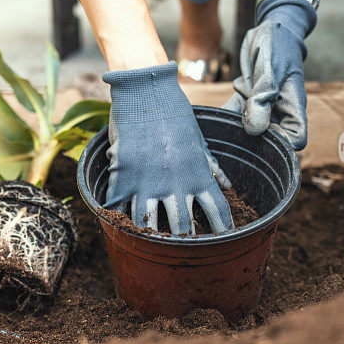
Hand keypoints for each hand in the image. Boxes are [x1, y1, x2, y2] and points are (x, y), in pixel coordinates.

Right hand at [103, 62, 233, 234]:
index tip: (223, 242)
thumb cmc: (174, 112)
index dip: (222, 230)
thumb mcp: (198, 139)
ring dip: (151, 238)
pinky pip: (120, 207)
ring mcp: (148, 183)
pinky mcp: (124, 176)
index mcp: (198, 175)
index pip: (218, 211)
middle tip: (182, 252)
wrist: (145, 91)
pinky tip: (118, 227)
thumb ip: (210, 165)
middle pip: (183, 228)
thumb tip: (226, 183)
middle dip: (183, 244)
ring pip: (150, 225)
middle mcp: (176, 184)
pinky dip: (118, 219)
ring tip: (150, 246)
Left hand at [224, 0, 316, 149]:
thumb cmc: (277, 45)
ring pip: (250, 128)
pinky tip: (208, 118)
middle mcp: (279, 110)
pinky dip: (224, 116)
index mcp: (292, 104)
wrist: (269, 29)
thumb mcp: (270, 69)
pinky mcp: (247, 99)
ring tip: (217, 129)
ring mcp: (263, 106)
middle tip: (232, 134)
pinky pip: (235, 113)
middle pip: (271, 139)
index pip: (296, 138)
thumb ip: (262, 98)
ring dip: (235, 130)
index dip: (282, 143)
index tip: (261, 134)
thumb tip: (255, 130)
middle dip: (253, 143)